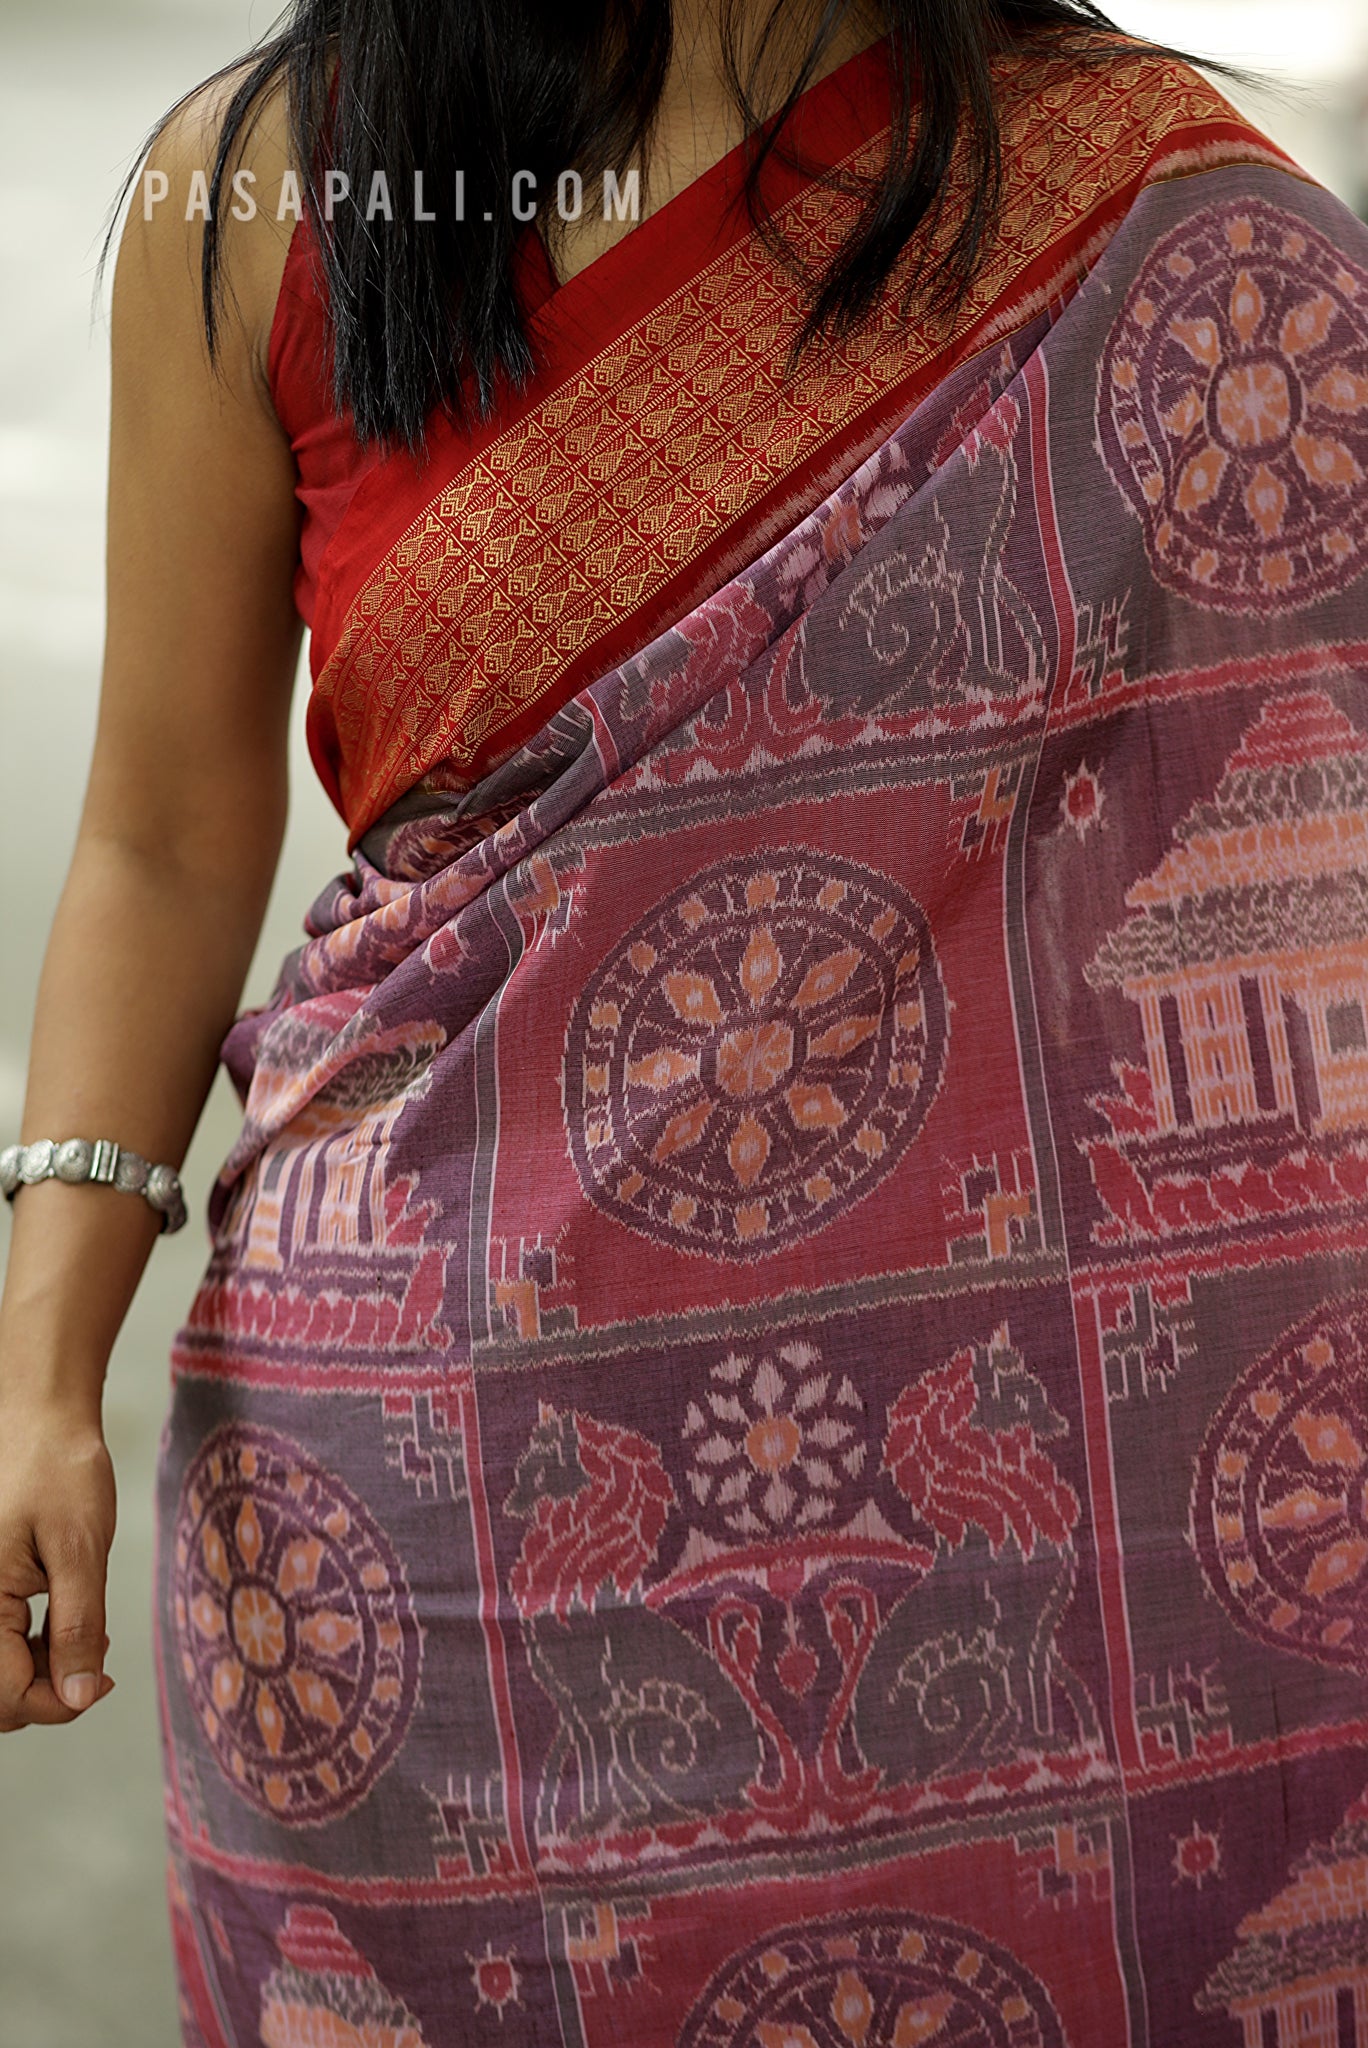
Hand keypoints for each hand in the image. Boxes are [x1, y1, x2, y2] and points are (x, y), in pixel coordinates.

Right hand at [0, 1394, 116, 1729]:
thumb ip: (78, 1626)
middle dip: (47, 1692)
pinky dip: (36, 1647)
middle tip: (95, 1658)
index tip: (102, 1681)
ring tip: (88, 1635)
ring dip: (43, 1671)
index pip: (6, 1695)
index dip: (58, 1704)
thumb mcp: (79, 1549)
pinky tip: (69, 1622)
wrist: (41, 1418)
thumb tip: (78, 1697)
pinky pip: (2, 1642)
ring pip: (1, 1672)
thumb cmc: (59, 1471)